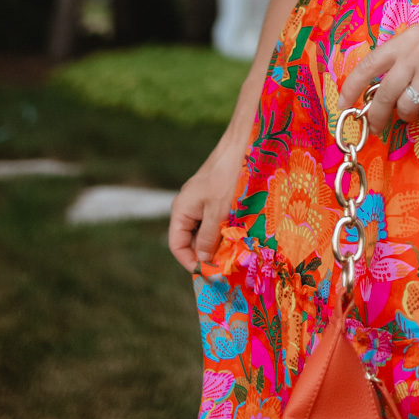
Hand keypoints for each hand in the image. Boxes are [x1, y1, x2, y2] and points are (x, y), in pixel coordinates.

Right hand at [169, 136, 246, 273]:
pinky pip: (215, 219)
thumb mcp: (218, 212)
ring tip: (235, 251)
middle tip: (227, 265)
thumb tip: (203, 263)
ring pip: (205, 231)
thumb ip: (207, 238)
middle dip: (207, 253)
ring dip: (218, 242)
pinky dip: (224, 229)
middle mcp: (187, 206)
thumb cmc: (228, 177)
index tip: (210, 273)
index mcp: (181, 210)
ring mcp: (201, 201)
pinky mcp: (214, 196)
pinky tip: (239, 234)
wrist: (242, 144)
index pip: (177, 246)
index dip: (191, 262)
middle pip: (191, 240)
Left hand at [338, 0, 418, 135]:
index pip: (368, 65)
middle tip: (377, 127)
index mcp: (407, 38)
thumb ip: (407, 53)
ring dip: (410, 114)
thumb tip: (387, 82)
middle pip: (383, 94)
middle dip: (376, 116)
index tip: (343, 105)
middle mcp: (417, 53)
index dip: (350, 88)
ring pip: (407, 107)